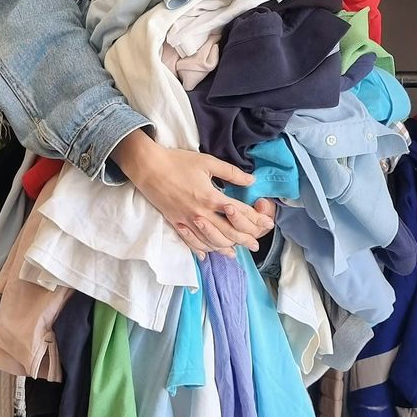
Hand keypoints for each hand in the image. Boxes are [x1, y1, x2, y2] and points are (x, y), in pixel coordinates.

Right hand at [112, 134, 275, 258]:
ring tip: (236, 253)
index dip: (256, 219)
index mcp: (211, 197)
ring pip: (210, 241)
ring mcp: (187, 221)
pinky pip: (191, 242)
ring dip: (226, 248)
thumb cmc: (178, 162)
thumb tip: (251, 180)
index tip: (268, 224)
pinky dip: (202, 249)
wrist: (148, 168)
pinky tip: (209, 253)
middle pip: (228, 232)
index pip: (239, 213)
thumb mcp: (208, 162)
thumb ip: (231, 173)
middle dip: (245, 239)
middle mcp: (201, 213)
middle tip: (256, 245)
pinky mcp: (176, 223)